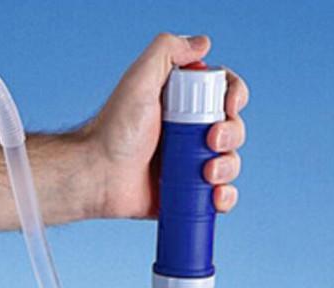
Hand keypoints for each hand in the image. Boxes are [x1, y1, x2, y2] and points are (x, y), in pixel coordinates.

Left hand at [84, 33, 248, 218]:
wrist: (98, 175)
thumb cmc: (114, 130)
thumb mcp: (139, 79)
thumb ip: (166, 50)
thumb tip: (202, 43)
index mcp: (183, 106)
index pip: (224, 95)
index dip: (235, 97)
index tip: (229, 106)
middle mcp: (189, 134)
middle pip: (232, 129)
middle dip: (231, 134)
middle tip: (211, 141)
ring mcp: (188, 166)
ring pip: (229, 163)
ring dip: (228, 167)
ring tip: (207, 173)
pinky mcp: (185, 195)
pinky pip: (217, 197)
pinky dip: (225, 198)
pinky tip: (216, 197)